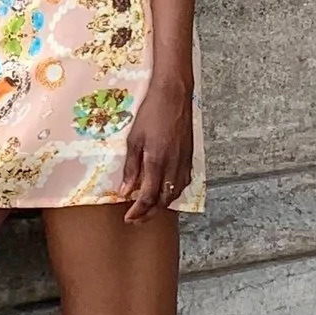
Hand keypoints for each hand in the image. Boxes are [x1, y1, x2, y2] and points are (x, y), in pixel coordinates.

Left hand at [121, 80, 192, 221]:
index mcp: (157, 162)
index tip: (128, 218)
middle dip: (149, 214)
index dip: (138, 211)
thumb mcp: (134, 139)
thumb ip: (131, 168)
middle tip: (136, 219)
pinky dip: (173, 193)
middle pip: (163, 201)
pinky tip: (165, 192)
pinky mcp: (189, 157)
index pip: (148, 197)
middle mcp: (173, 166)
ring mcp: (184, 162)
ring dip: (162, 206)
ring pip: (175, 194)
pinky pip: (183, 183)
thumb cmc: (151, 113)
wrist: (173, 95)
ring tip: (148, 209)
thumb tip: (125, 191)